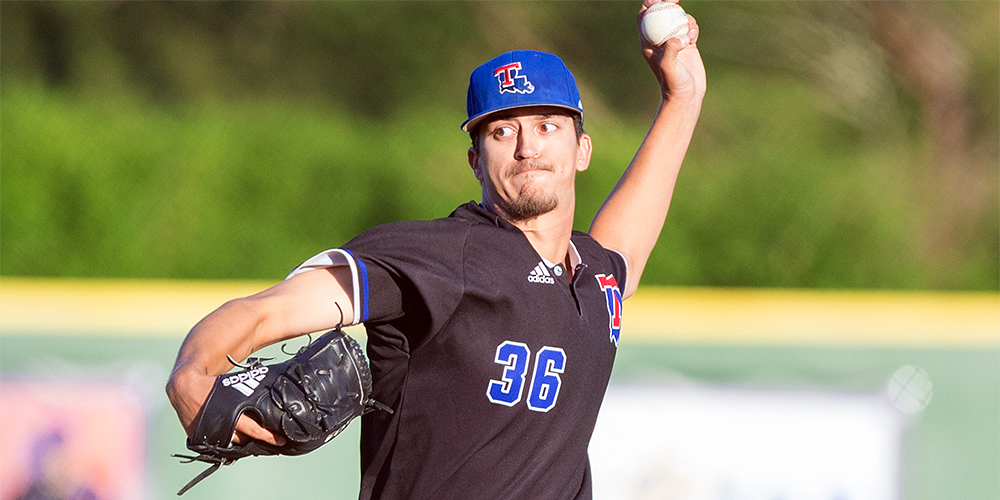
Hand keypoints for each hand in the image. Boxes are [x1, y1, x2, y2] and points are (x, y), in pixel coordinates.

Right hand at [166, 366, 285, 445]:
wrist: (183, 386)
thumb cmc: (212, 383)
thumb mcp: (234, 382)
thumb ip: (253, 380)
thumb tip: (278, 351)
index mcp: (231, 412)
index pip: (254, 429)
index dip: (269, 436)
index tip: (281, 441)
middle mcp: (221, 425)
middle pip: (245, 440)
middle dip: (259, 441)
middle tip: (273, 442)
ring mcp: (210, 433)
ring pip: (232, 444)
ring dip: (244, 443)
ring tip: (256, 441)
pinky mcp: (199, 437)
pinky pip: (219, 444)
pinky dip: (229, 443)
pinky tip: (238, 440)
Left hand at [638, 0, 706, 100]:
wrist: (686, 94)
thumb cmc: (673, 83)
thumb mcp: (669, 66)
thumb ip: (671, 50)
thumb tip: (679, 37)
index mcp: (648, 42)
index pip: (644, 17)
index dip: (649, 5)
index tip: (659, 0)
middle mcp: (659, 39)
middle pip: (661, 13)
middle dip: (668, 4)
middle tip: (675, 0)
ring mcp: (673, 40)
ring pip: (677, 18)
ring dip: (685, 19)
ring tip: (689, 33)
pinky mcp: (687, 43)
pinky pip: (689, 26)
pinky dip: (693, 27)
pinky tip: (694, 39)